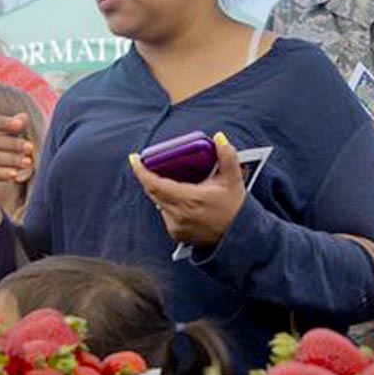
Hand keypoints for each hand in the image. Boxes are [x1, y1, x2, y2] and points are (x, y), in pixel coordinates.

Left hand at [129, 132, 245, 247]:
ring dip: (164, 191)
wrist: (239, 237)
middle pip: (153, 192)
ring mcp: (176, 226)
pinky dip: (170, 204)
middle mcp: (179, 214)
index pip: (154, 184)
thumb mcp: (233, 179)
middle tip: (157, 165)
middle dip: (152, 177)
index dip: (141, 171)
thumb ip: (227, 155)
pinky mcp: (177, 234)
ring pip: (159, 203)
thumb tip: (219, 137)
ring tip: (182, 185)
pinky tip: (184, 201)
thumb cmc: (235, 209)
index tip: (135, 158)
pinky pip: (166, 214)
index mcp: (189, 199)